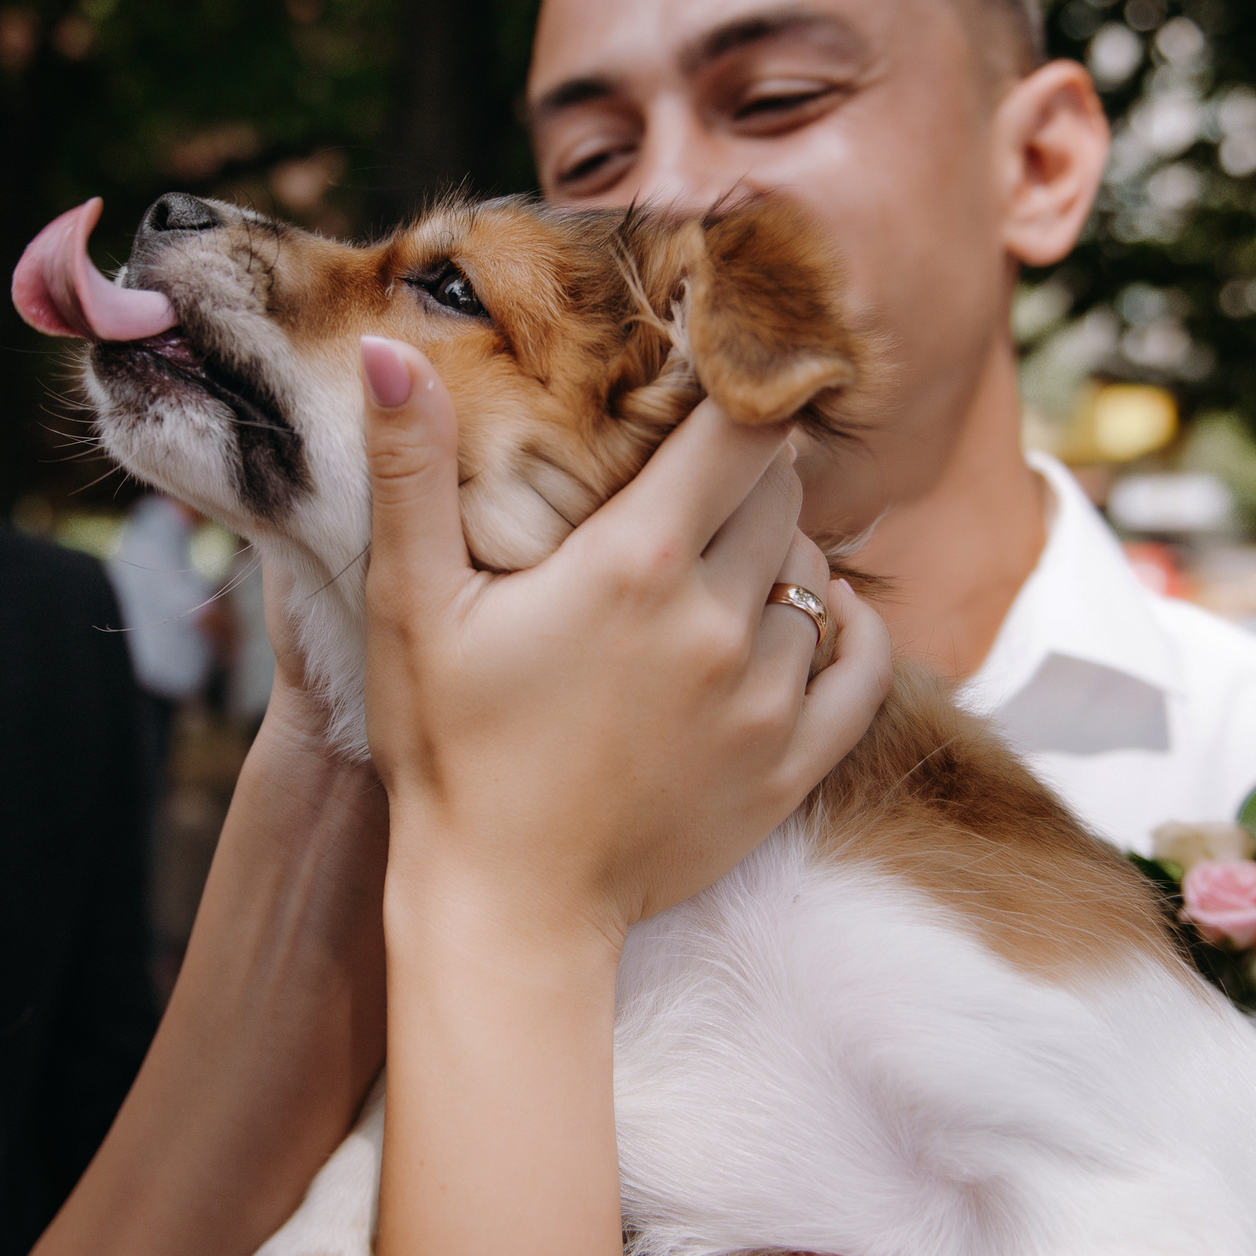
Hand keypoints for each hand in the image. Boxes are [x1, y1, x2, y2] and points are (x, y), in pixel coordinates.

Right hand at [358, 335, 891, 944]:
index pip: (739, 432)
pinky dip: (848, 630)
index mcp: (634, 565)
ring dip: (782, 556)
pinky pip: (864, 667)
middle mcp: (718, 623)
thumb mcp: (408, 604)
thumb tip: (390, 348)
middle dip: (747, 473)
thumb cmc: (447, 751)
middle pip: (783, 495)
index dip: (737, 393)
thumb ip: (410, 469)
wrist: (503, 907)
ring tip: (721, 563)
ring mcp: (766, 700)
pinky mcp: (791, 767)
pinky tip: (812, 618)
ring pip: (819, 578)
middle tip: (694, 481)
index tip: (710, 384)